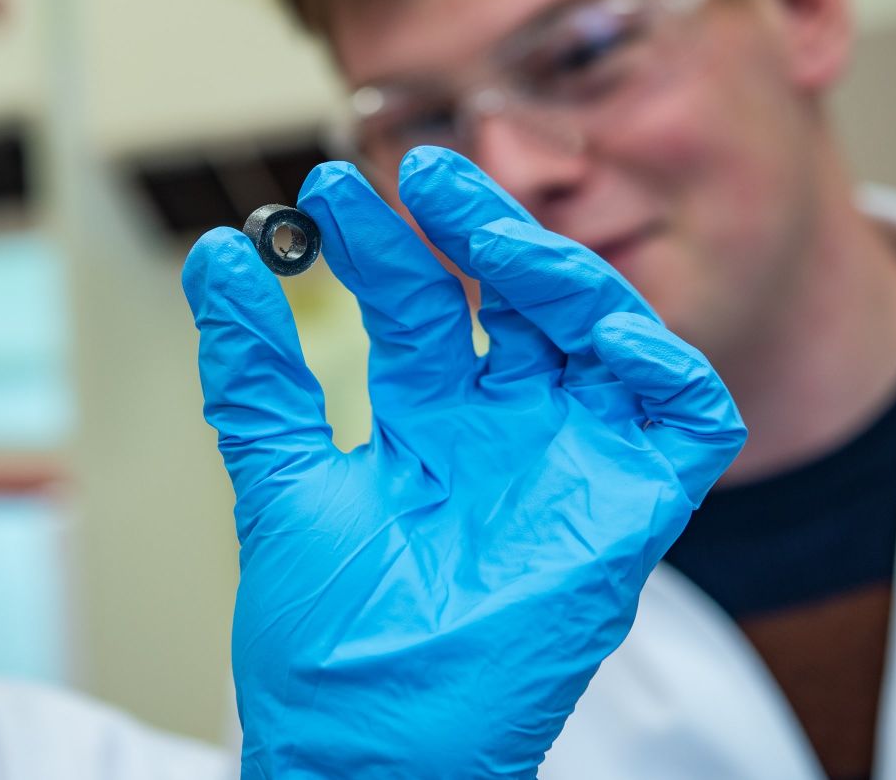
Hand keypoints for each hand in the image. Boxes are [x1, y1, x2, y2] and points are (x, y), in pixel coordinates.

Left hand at [182, 148, 744, 778]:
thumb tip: (212, 259)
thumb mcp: (282, 476)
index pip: (425, 307)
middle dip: (473, 231)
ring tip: (475, 226)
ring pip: (596, 332)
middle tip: (415, 173)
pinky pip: (683, 412)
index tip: (322, 191)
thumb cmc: (325, 638)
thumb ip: (258, 372)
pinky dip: (656, 352)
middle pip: (514, 301)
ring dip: (548, 267)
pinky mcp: (630, 511)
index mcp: (431, 429)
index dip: (385, 246)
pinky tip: (586, 313)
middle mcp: (506, 436)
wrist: (366, 744)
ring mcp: (570, 466)